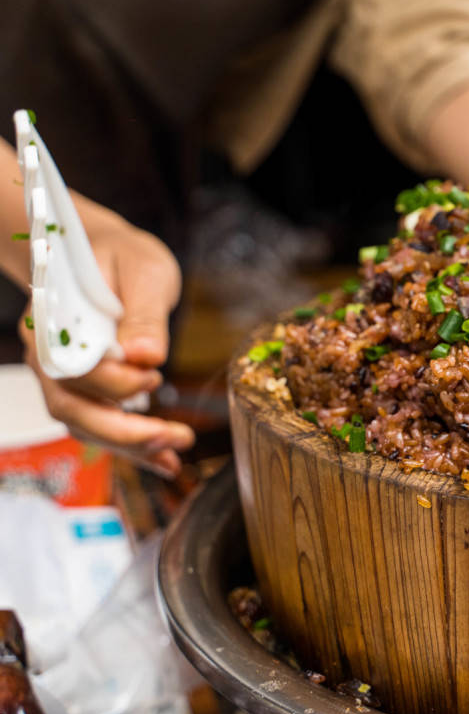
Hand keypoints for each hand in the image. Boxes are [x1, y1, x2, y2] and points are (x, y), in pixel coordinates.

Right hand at [19, 218, 193, 476]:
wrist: (105, 254)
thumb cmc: (123, 257)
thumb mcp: (143, 270)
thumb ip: (144, 312)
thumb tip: (147, 356)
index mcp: (54, 317)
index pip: (74, 367)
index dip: (112, 382)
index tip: (153, 378)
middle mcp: (49, 352)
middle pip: (71, 406)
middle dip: (123, 432)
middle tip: (174, 438)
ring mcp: (60, 374)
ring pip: (82, 424)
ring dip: (127, 447)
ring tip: (172, 457)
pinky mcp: (82, 387)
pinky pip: (97, 423)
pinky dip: (129, 445)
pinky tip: (163, 459)